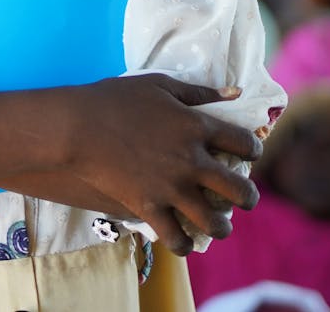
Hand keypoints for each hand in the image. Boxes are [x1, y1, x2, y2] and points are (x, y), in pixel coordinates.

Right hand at [46, 75, 261, 254]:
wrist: (76, 127)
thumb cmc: (115, 99)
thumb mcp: (159, 84)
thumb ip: (198, 91)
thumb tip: (232, 91)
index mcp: (197, 127)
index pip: (244, 143)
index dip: (253, 149)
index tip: (250, 153)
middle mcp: (192, 162)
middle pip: (239, 190)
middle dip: (249, 197)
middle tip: (246, 199)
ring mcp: (171, 188)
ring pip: (214, 222)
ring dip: (222, 226)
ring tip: (220, 226)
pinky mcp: (149, 208)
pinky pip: (177, 238)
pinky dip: (185, 245)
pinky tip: (185, 241)